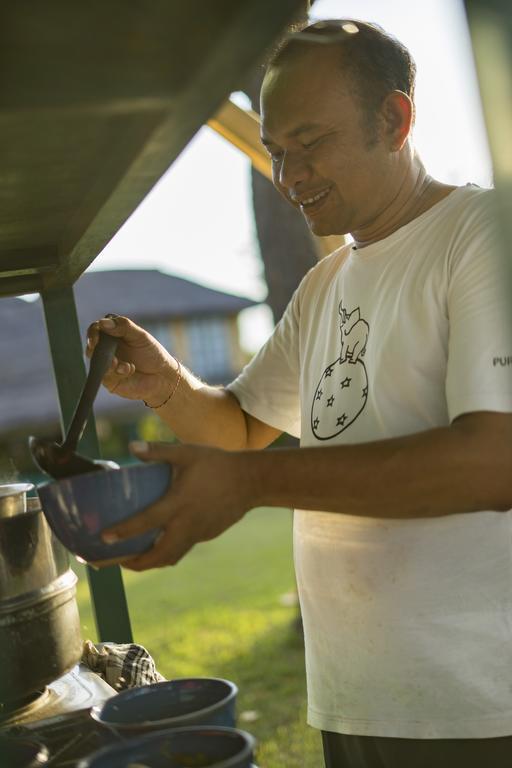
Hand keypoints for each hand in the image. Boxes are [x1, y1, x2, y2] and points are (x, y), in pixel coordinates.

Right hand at [86, 315, 176, 405]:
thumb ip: (124, 327)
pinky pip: (106, 376)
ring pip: (97, 363)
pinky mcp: (109, 381)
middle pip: (91, 347)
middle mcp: (106, 350)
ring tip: (123, 365)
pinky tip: (130, 370)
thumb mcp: (140, 336)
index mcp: (112, 335)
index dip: (93, 333)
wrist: (163, 375)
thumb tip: (103, 322)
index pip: (96, 330)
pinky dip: (117, 372)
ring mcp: (106, 366)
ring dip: (109, 363)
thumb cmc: (152, 353)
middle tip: (108, 353)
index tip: (96, 338)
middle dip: (96, 350)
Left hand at [92, 442, 252, 570]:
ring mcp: (197, 533)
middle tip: (114, 560)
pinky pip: (182, 549)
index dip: (122, 533)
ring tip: (133, 559)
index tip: (104, 539)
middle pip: (156, 556)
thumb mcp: (186, 452)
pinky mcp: (206, 535)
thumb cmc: (216, 463)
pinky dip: (167, 552)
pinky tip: (160, 543)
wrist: (251, 480)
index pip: (144, 523)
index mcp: (177, 504)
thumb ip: (158, 451)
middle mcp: (186, 524)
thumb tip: (132, 447)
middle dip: (133, 563)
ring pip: (170, 557)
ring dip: (150, 562)